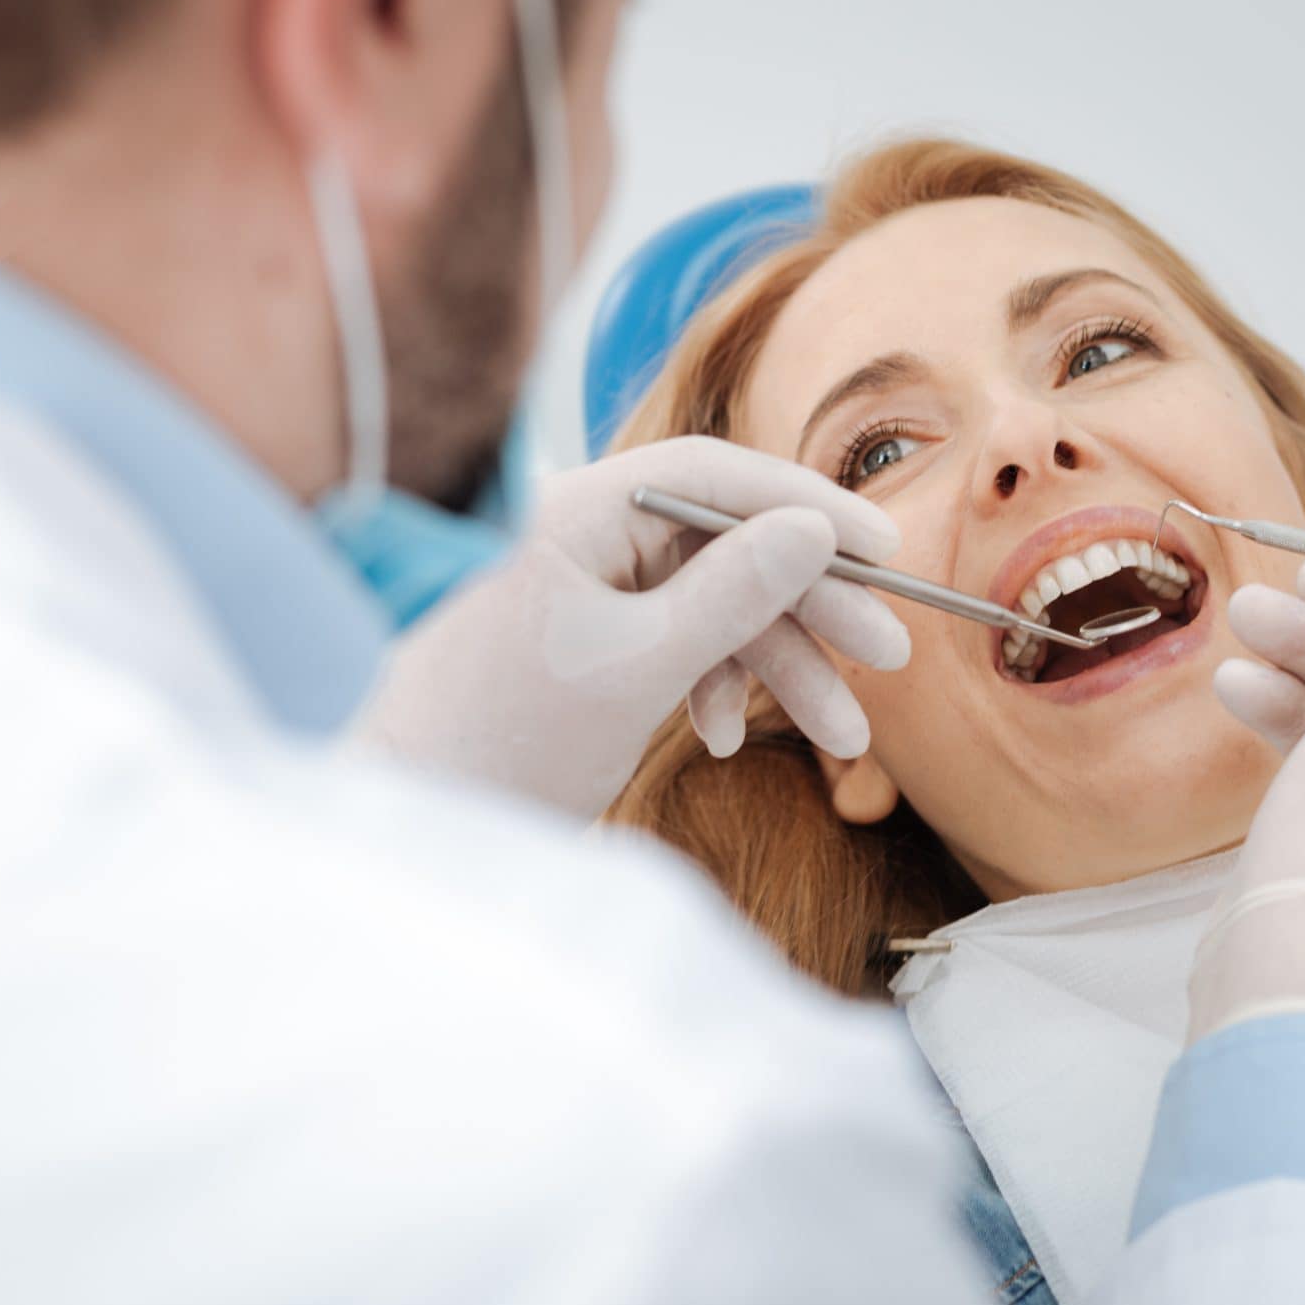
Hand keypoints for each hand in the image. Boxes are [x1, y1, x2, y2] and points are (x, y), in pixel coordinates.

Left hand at [349, 437, 910, 818]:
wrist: (416, 830)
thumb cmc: (505, 744)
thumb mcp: (638, 669)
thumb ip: (732, 595)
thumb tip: (810, 529)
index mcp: (575, 513)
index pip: (714, 474)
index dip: (809, 505)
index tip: (887, 548)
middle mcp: (579, 537)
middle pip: (725, 544)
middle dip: (808, 609)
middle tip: (888, 656)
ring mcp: (583, 593)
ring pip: (711, 606)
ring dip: (778, 667)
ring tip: (845, 739)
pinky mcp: (585, 647)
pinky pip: (675, 645)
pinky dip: (715, 686)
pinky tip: (720, 739)